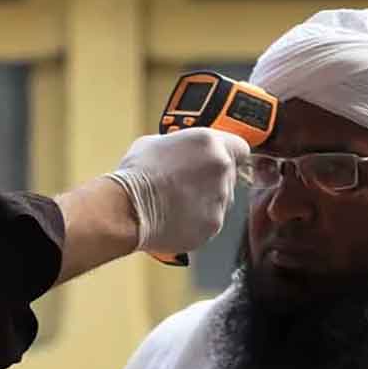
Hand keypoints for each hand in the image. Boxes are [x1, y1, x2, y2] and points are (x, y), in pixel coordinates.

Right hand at [104, 128, 248, 254]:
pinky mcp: (214, 225)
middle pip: (230, 175)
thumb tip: (181, 152)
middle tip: (188, 184)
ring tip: (178, 203)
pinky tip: (177, 217)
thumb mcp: (155, 143)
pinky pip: (212, 220)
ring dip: (207, 201)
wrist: (127, 208)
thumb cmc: (137, 174)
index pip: (240, 147)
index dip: (229, 155)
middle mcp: (221, 169)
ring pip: (222, 200)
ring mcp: (220, 198)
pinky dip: (198, 220)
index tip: (219, 161)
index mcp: (209, 143)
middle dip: (213, 180)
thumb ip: (180, 145)